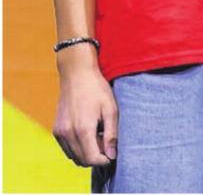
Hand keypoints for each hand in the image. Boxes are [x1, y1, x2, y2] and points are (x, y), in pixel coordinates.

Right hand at [53, 45, 116, 166]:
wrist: (76, 74)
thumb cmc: (97, 89)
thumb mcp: (111, 109)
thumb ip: (111, 134)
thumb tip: (112, 155)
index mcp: (83, 129)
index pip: (92, 159)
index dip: (104, 160)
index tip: (113, 153)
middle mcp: (68, 133)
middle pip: (82, 160)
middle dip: (96, 157)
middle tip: (107, 143)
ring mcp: (59, 132)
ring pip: (73, 156)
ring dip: (87, 153)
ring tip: (98, 136)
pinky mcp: (56, 130)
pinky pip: (67, 148)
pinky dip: (77, 147)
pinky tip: (88, 133)